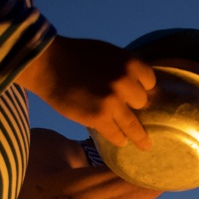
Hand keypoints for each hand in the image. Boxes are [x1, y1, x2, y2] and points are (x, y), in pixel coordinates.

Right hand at [17, 35, 155, 150]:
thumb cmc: (77, 55)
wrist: (48, 63)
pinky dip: (119, 139)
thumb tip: (139, 87)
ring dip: (138, 135)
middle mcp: (125, 82)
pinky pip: (116, 134)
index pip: (150, 82)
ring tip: (144, 144)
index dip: (144, 88)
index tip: (140, 95)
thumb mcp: (108, 53)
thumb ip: (124, 69)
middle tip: (126, 111)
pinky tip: (121, 141)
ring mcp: (112, 102)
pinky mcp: (98, 117)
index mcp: (130, 63)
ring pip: (133, 125)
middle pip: (142, 103)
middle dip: (134, 106)